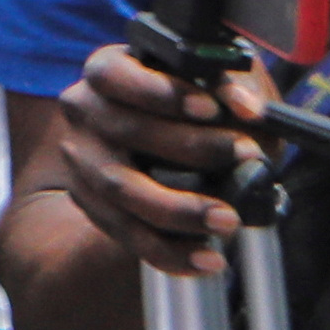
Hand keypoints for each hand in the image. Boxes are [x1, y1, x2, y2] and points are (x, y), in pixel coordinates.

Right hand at [54, 45, 261, 275]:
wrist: (172, 151)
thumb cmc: (200, 108)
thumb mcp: (221, 87)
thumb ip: (237, 87)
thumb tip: (246, 106)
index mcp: (107, 72)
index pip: (114, 75)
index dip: (160, 91)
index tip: (212, 108)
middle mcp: (84, 112)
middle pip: (123, 131)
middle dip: (191, 148)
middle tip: (247, 156)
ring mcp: (82, 160)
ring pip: (120, 188)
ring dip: (179, 208)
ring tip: (228, 219)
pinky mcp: (91, 203)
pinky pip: (125, 232)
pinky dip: (170, 250)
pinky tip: (206, 258)